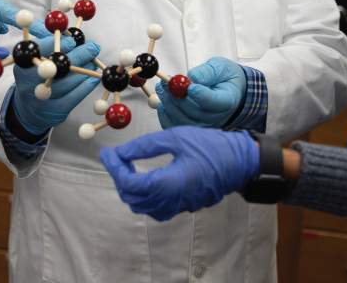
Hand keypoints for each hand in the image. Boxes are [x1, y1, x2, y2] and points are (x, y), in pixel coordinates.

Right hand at [11, 36, 101, 134]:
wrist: (29, 109)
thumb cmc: (36, 77)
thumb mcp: (36, 61)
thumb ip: (50, 47)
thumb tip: (72, 36)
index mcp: (23, 66)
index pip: (41, 51)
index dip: (58, 44)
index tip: (72, 40)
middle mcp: (30, 83)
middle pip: (59, 66)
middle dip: (80, 54)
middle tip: (93, 46)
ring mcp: (43, 99)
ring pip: (70, 81)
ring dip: (86, 69)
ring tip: (94, 60)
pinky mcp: (56, 111)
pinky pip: (76, 96)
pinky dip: (87, 84)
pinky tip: (94, 77)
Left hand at [100, 126, 259, 220]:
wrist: (239, 161)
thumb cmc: (210, 146)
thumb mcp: (175, 137)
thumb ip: (144, 146)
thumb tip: (120, 153)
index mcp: (168, 184)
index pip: (129, 183)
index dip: (114, 168)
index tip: (107, 153)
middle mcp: (171, 201)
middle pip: (132, 197)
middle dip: (119, 176)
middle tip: (116, 156)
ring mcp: (177, 207)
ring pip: (141, 206)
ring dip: (129, 187)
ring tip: (127, 165)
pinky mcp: (182, 206)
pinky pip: (154, 209)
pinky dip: (143, 196)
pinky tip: (144, 179)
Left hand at [155, 57, 246, 128]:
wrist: (230, 91)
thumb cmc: (225, 78)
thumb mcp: (221, 67)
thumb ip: (208, 72)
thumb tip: (192, 78)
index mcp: (227, 100)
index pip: (214, 102)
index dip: (200, 96)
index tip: (189, 86)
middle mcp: (216, 116)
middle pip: (195, 113)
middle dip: (177, 97)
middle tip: (165, 82)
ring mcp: (204, 124)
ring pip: (184, 121)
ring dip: (169, 105)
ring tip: (161, 88)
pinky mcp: (193, 127)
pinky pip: (177, 127)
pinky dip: (166, 117)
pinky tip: (162, 104)